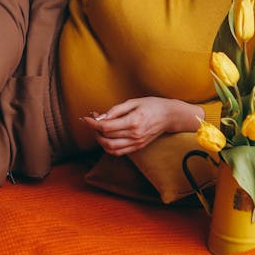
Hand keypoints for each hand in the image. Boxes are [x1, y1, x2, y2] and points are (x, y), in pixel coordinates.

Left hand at [81, 96, 204, 155]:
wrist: (169, 116)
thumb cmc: (152, 105)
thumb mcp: (133, 102)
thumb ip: (115, 110)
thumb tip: (100, 117)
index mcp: (133, 122)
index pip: (106, 127)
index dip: (93, 123)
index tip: (86, 117)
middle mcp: (135, 135)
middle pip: (106, 138)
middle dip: (94, 130)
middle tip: (91, 121)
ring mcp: (137, 143)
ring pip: (110, 148)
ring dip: (99, 140)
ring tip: (97, 129)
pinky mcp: (138, 147)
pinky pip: (118, 152)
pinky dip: (108, 147)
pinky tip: (106, 137)